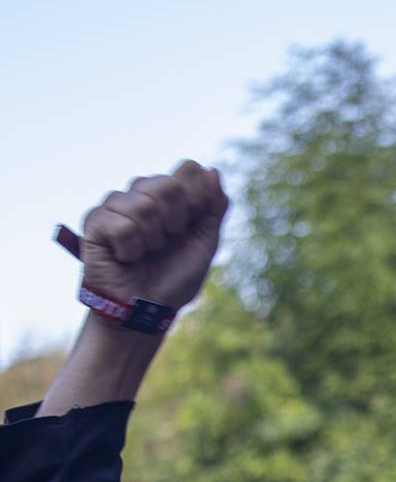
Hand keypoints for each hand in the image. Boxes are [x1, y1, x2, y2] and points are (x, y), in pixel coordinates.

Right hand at [77, 161, 228, 311]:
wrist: (145, 311)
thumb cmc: (173, 281)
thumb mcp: (204, 245)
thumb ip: (213, 209)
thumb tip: (213, 171)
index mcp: (171, 197)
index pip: (188, 169)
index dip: (196, 198)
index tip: (190, 228)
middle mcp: (143, 194)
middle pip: (168, 184)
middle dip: (175, 222)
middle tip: (165, 244)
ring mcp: (117, 205)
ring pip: (144, 204)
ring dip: (151, 239)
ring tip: (144, 254)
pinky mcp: (95, 221)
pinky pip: (121, 224)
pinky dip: (130, 249)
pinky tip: (124, 258)